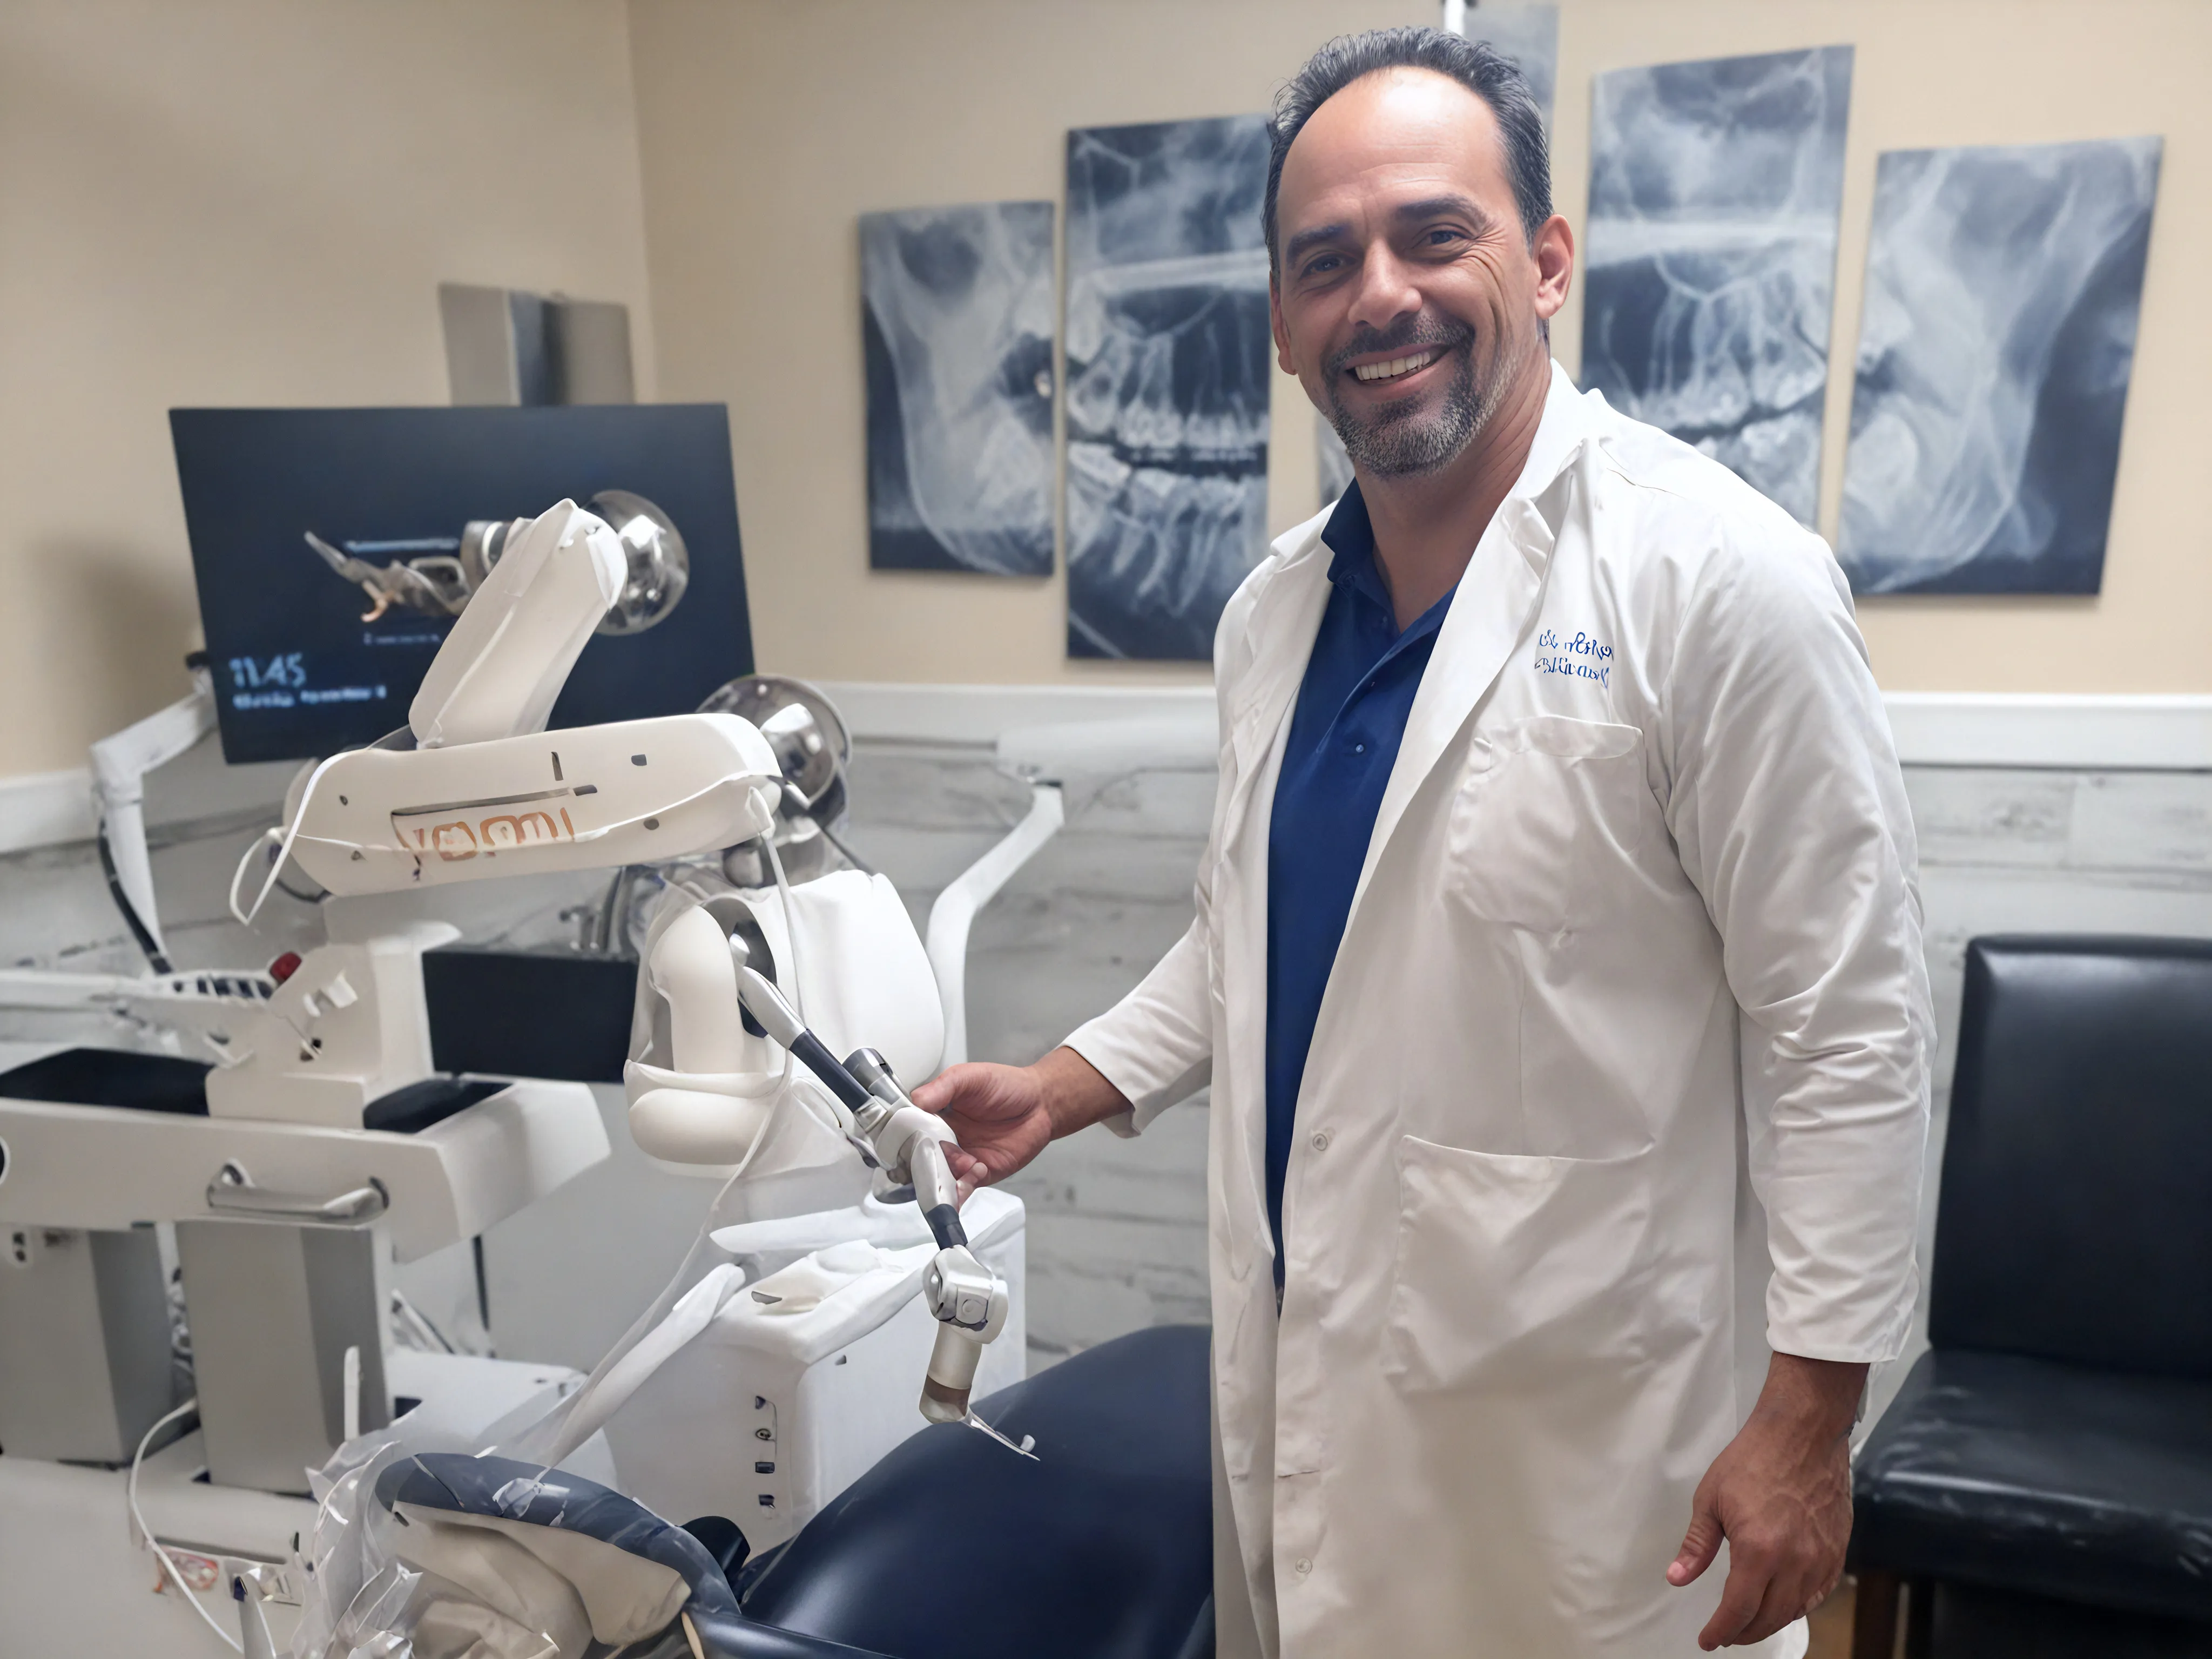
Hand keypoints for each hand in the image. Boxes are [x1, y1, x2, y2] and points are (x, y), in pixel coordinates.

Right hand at [910, 1046, 1129, 1199]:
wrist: (1041, 1103)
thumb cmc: (1005, 1086)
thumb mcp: (969, 1077)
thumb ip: (942, 1088)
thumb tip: (916, 1100)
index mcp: (934, 1115)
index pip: (909, 1132)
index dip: (904, 1139)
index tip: (906, 1141)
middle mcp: (943, 1140)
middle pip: (920, 1159)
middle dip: (924, 1162)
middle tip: (936, 1156)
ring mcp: (960, 1159)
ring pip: (938, 1177)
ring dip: (946, 1176)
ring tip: (967, 1162)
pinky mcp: (978, 1175)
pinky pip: (961, 1189)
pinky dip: (960, 1190)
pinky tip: (974, 1173)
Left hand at [1667, 1353, 1864, 1649]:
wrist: (1803, 1433)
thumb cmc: (1754, 1458)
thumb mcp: (1711, 1498)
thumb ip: (1697, 1545)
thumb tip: (1677, 1577)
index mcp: (1758, 1551)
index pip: (1738, 1609)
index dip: (1721, 1630)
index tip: (1708, 1640)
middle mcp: (1794, 1562)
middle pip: (1768, 1617)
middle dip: (1744, 1632)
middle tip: (1726, 1634)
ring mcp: (1821, 1558)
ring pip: (1795, 1609)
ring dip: (1770, 1622)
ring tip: (1750, 1623)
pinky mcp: (1838, 1550)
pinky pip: (1820, 1593)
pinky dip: (1799, 1606)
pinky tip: (1784, 1604)